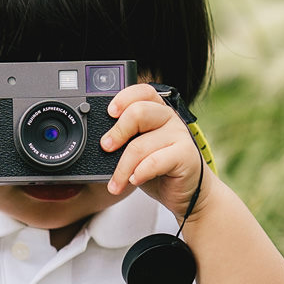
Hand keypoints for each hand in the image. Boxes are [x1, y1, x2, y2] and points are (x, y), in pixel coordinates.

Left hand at [99, 82, 202, 217]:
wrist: (185, 192)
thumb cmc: (158, 169)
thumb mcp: (136, 150)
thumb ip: (123, 140)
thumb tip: (97, 143)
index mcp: (156, 110)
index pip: (141, 92)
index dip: (123, 98)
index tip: (108, 113)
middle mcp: (168, 117)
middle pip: (138, 112)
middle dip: (117, 132)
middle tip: (106, 148)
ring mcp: (179, 135)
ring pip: (140, 145)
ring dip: (122, 168)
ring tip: (115, 183)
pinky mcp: (185, 155)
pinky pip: (154, 162)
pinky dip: (139, 173)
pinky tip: (134, 181)